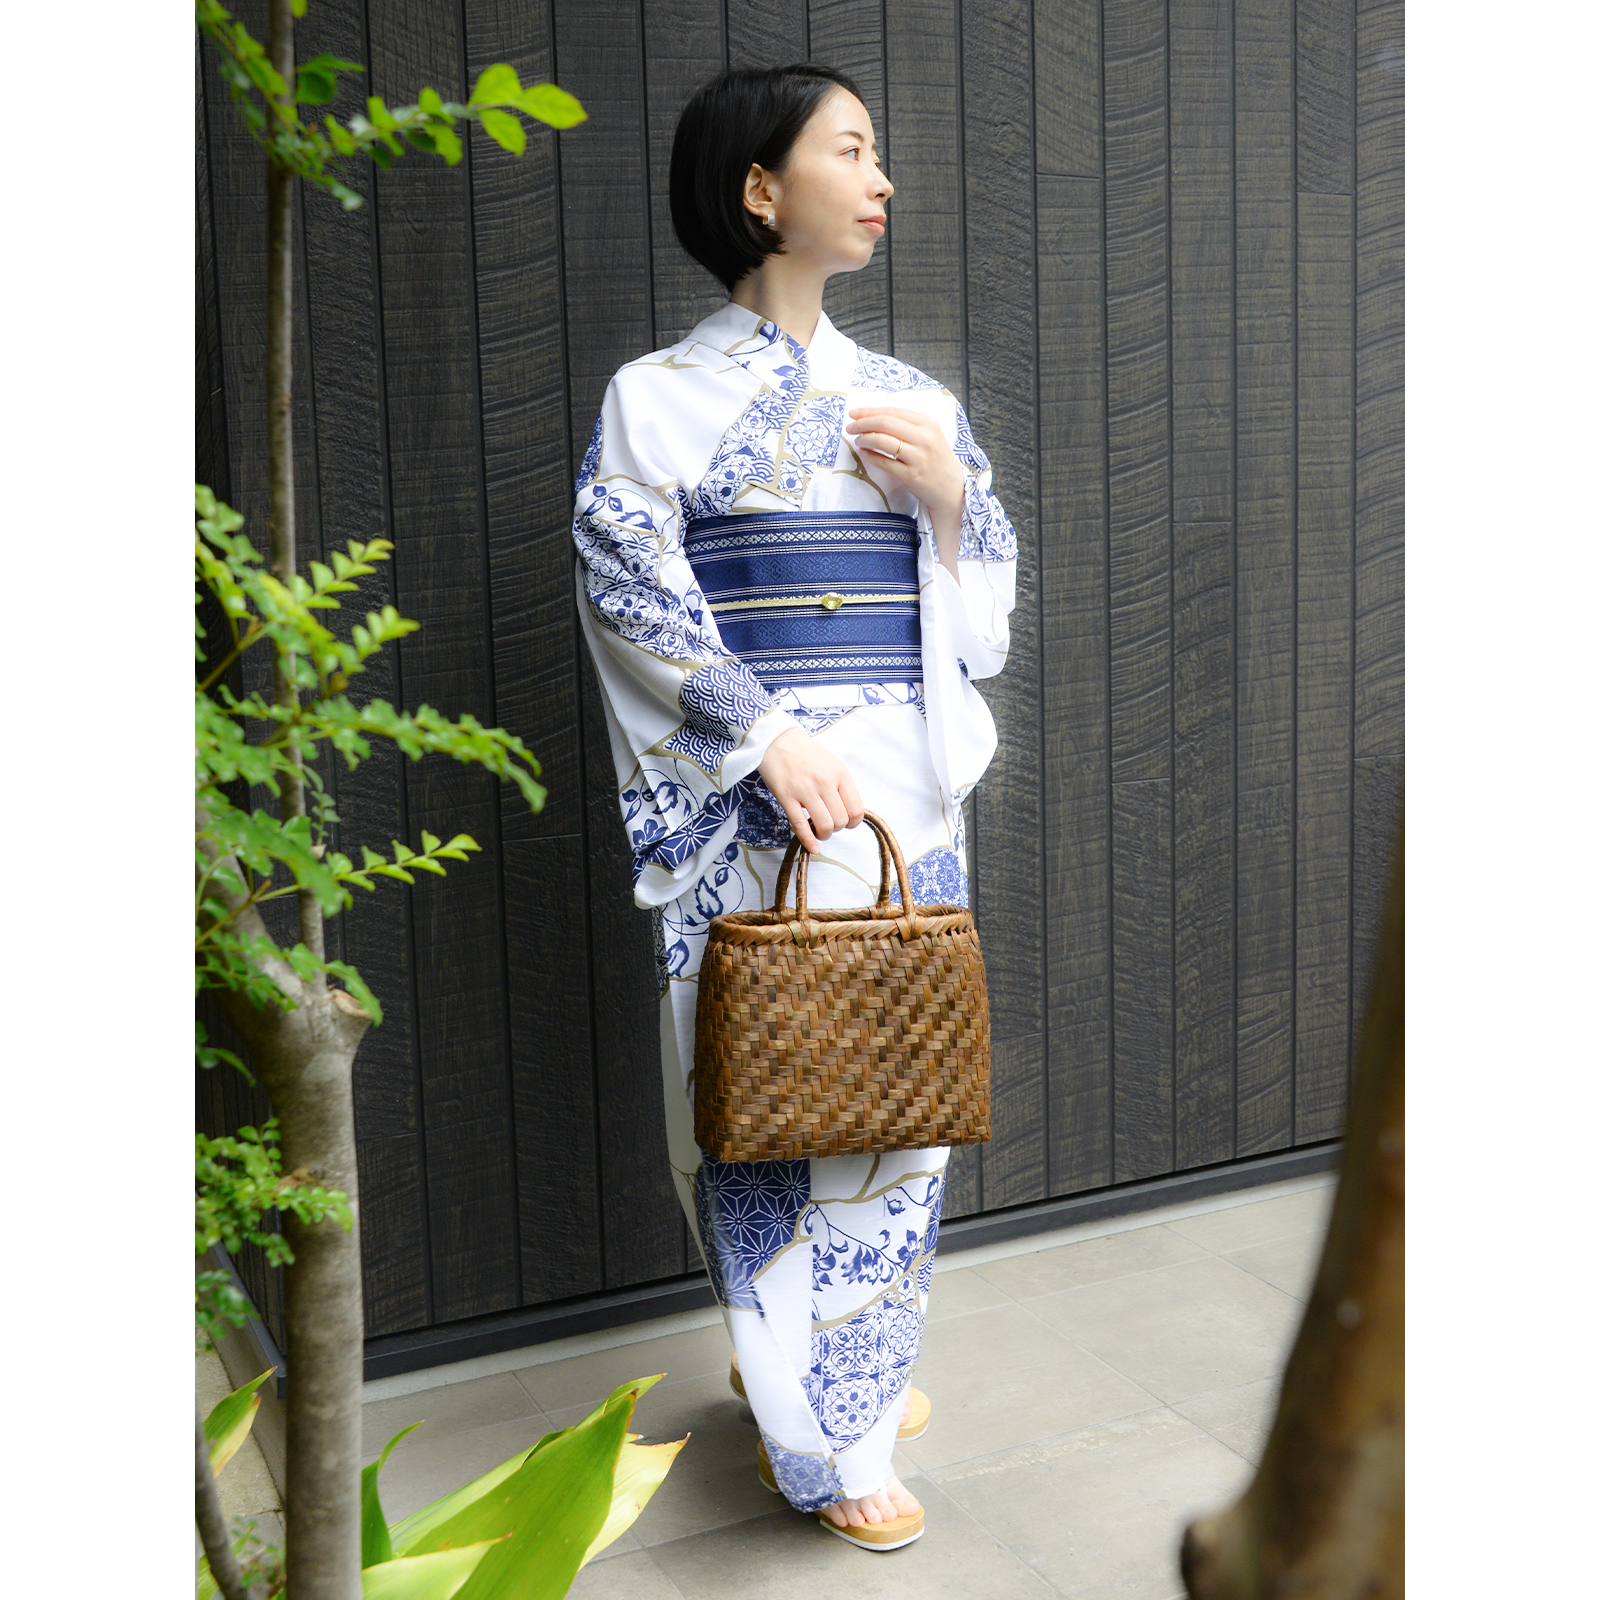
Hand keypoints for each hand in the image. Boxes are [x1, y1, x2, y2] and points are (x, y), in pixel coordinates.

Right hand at [757, 726, 864, 853]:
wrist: (777, 741)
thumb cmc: (806, 754)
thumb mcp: (832, 764)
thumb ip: (842, 786)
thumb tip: (848, 812)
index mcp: (840, 774)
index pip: (856, 809)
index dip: (853, 822)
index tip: (846, 823)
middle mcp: (825, 782)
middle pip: (840, 820)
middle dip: (836, 828)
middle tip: (829, 824)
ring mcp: (805, 790)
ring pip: (824, 825)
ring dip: (824, 834)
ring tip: (819, 831)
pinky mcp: (786, 797)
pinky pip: (800, 826)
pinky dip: (809, 841)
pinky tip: (813, 847)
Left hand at [844, 405, 965, 522]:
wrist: (952, 488)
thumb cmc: (937, 459)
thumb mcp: (930, 434)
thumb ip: (907, 424)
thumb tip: (875, 416)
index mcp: (927, 422)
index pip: (892, 411)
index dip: (869, 411)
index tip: (854, 413)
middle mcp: (924, 437)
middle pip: (885, 423)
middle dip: (863, 423)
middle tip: (850, 427)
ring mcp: (918, 457)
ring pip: (883, 441)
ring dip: (865, 439)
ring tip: (858, 441)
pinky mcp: (911, 476)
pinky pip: (884, 462)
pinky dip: (870, 456)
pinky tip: (864, 453)